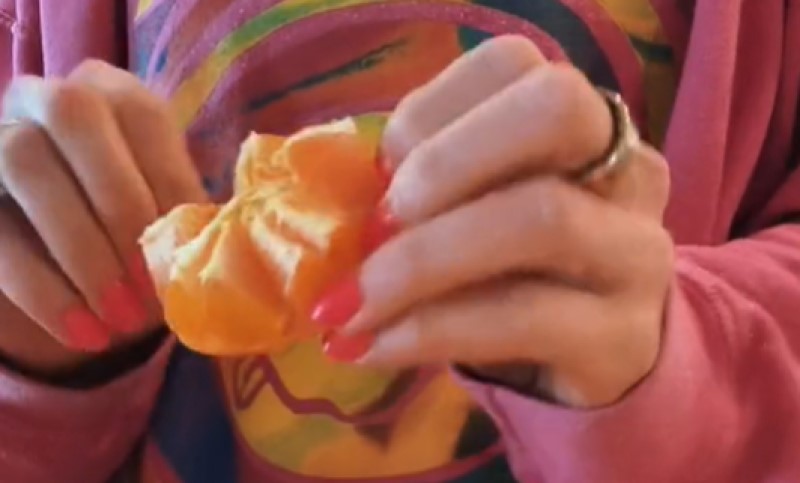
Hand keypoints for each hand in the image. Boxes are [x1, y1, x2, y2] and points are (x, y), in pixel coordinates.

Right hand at [0, 61, 204, 375]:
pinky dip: (42, 291)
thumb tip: (221, 247)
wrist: (55, 250)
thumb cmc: (125, 223)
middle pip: (73, 116)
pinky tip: (84, 333)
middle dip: (119, 204)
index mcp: (110, 92)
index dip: (169, 180)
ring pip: (24, 164)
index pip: (141, 116)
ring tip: (122, 319)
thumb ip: (182, 214)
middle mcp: (43, 97)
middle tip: (151, 281)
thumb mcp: (157, 207)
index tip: (192, 248)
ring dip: (81, 250)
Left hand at [312, 36, 672, 406]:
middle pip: (553, 109)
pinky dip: (428, 331)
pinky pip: (521, 318)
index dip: (429, 110)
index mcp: (579, 121)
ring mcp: (634, 250)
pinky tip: (373, 347)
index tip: (381, 173)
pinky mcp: (622, 334)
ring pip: (540, 218)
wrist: (596, 354)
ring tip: (352, 304)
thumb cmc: (514, 271)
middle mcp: (624, 168)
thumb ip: (422, 193)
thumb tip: (334, 212)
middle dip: (444, 162)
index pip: (511, 64)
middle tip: (379, 224)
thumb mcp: (472, 217)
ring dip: (420, 261)